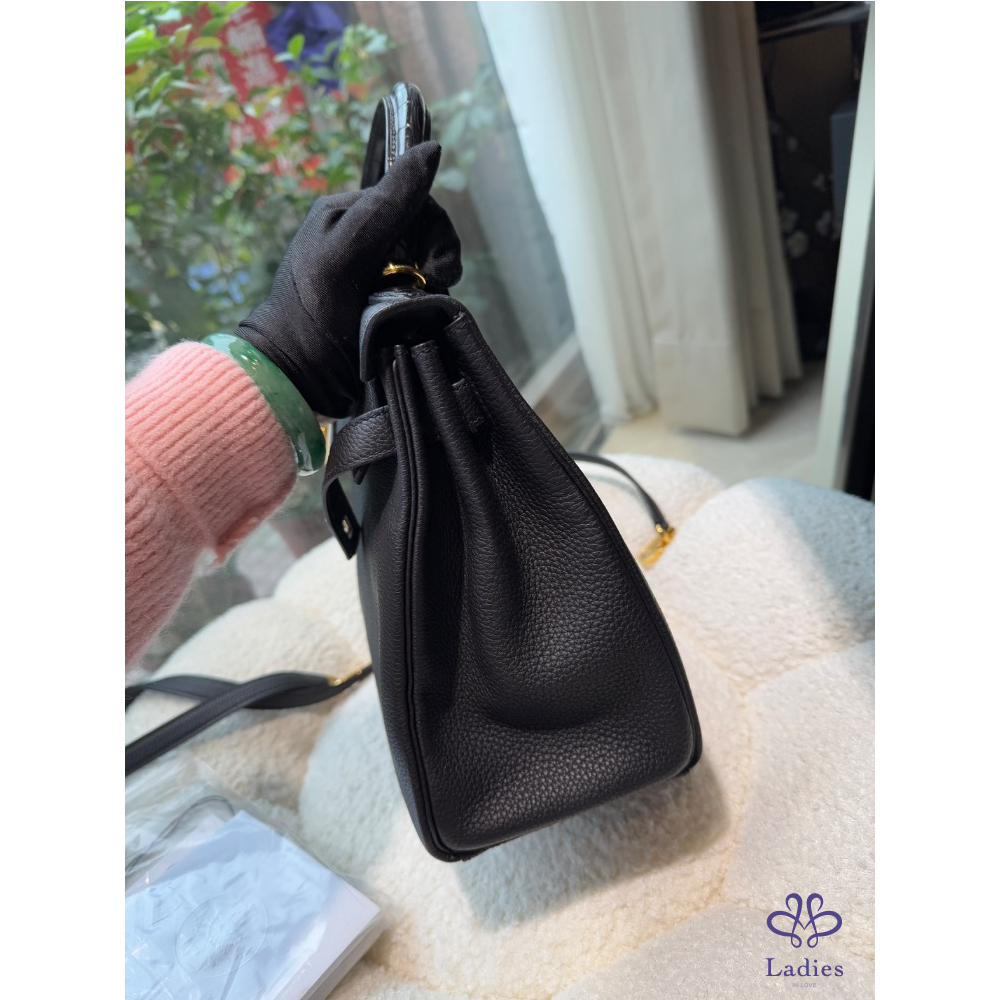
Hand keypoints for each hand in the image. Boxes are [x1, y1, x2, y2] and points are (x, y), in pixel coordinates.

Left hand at [238, 141, 461, 417]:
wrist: (298, 378)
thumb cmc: (312, 311)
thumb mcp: (347, 251)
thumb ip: (387, 204)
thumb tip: (432, 149)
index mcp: (350, 213)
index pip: (413, 198)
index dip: (434, 228)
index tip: (435, 266)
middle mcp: (365, 238)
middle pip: (426, 230)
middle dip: (438, 257)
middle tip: (433, 286)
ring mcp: (378, 273)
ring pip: (430, 263)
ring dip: (436, 285)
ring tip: (423, 307)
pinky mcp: (387, 305)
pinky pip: (423, 293)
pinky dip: (429, 304)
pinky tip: (419, 318)